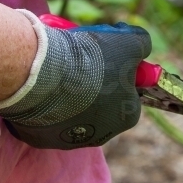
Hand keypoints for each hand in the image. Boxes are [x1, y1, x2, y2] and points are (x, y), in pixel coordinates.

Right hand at [0, 15, 151, 149]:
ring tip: (59, 71)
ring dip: (69, 94)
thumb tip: (141, 47)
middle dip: (95, 85)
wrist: (43, 73)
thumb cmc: (92, 60)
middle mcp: (101, 135)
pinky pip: (47, 118)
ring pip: (73, 112)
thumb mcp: (130, 41)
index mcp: (126, 117)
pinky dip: (46, 102)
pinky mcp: (41, 139)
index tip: (108, 58)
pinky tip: (43, 84)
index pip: (129, 94)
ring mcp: (68, 140)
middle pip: (102, 105)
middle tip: (82, 62)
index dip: (120, 74)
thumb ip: (141, 44)